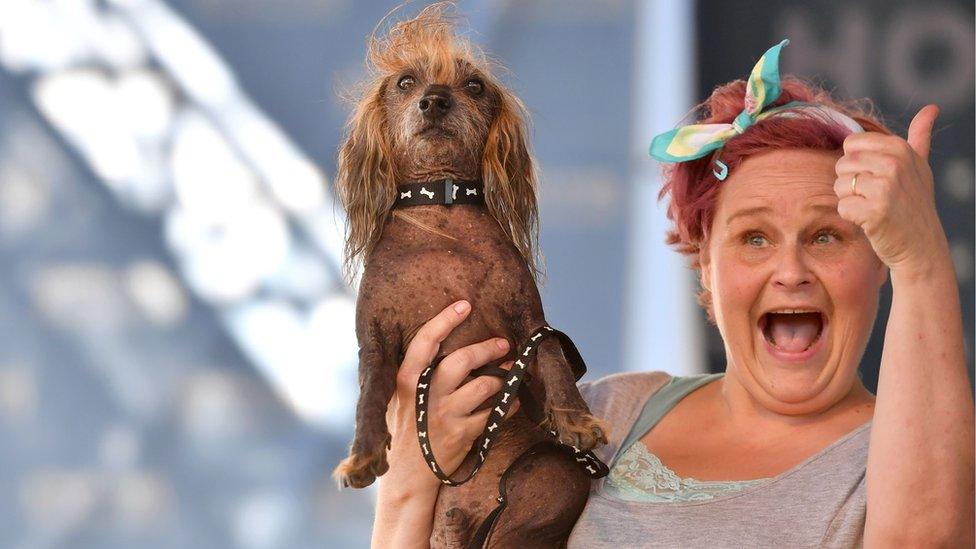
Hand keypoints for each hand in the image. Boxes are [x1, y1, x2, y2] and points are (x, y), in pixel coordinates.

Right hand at [384, 300, 516, 493]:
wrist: (406, 475)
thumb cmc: (404, 430)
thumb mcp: (396, 399)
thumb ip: (411, 373)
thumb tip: (432, 342)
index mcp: (405, 382)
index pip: (424, 343)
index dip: (444, 321)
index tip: (464, 305)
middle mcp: (425, 396)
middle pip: (462, 361)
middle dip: (488, 349)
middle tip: (503, 344)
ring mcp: (445, 416)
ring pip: (484, 386)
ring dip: (503, 377)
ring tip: (511, 372)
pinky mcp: (463, 435)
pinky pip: (494, 413)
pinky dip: (508, 405)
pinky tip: (512, 401)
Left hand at [833, 104, 950, 275]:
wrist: (921, 245)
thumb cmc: (914, 204)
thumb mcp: (920, 166)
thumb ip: (919, 137)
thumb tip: (931, 108)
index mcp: (900, 148)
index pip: (851, 143)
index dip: (856, 163)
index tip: (876, 177)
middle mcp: (894, 164)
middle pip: (842, 164)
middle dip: (850, 183)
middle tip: (874, 197)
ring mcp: (886, 187)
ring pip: (839, 185)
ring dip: (850, 200)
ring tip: (873, 208)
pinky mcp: (875, 211)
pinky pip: (842, 207)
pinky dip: (851, 217)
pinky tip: (870, 221)